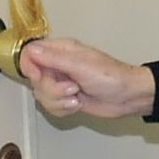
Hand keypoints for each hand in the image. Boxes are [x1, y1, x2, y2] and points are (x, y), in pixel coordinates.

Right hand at [19, 37, 156, 119]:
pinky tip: (77, 105)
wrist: (128, 98)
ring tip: (77, 97)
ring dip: (58, 101)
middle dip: (51, 89)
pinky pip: (51, 106)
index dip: (29, 67)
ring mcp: (62, 82)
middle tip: (71, 88)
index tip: (39, 77)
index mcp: (62, 50)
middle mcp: (59, 64)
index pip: (30, 53)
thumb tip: (31, 50)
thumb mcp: (80, 66)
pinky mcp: (66, 98)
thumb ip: (53, 59)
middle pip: (34, 78)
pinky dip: (63, 109)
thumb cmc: (110, 77)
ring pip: (41, 95)